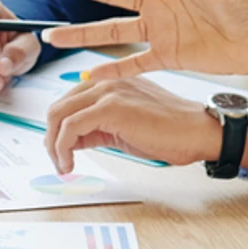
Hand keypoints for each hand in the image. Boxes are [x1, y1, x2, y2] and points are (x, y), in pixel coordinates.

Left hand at [45, 75, 241, 174]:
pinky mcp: (110, 108)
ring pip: (59, 115)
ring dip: (53, 145)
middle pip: (58, 107)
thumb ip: (97, 128)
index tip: (59, 151)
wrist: (197, 131)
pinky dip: (62, 148)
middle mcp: (105, 82)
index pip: (68, 102)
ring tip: (63, 166)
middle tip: (57, 162)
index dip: (57, 130)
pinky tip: (70, 163)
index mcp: (109, 83)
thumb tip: (71, 141)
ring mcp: (107, 92)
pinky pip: (70, 127)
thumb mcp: (124, 127)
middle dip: (50, 138)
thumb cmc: (169, 131)